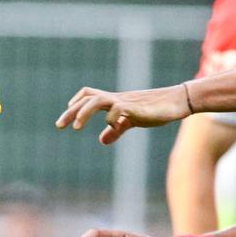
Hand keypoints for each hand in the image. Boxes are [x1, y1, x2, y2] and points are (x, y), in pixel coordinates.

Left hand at [56, 84, 191, 142]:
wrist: (176, 102)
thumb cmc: (155, 110)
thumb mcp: (131, 121)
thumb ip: (116, 129)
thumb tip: (101, 140)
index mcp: (114, 101)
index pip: (88, 95)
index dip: (75, 103)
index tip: (66, 118)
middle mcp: (116, 99)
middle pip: (87, 98)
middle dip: (71, 111)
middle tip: (59, 125)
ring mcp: (125, 102)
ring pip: (97, 101)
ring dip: (84, 112)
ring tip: (76, 127)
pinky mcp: (135, 108)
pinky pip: (117, 110)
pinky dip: (111, 118)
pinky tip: (114, 126)